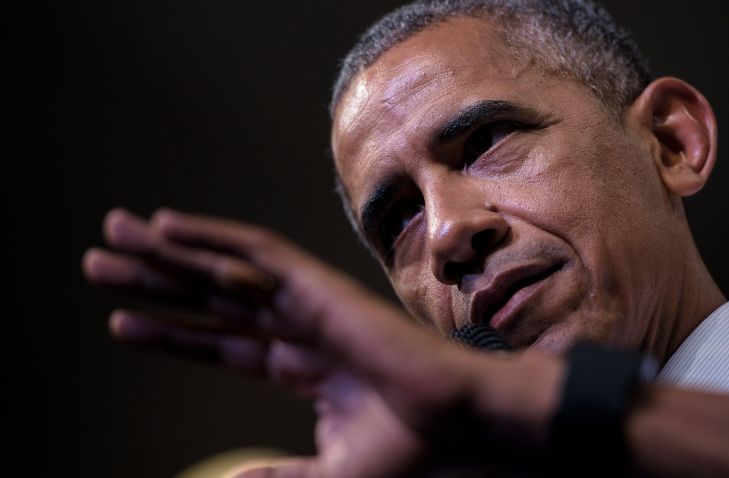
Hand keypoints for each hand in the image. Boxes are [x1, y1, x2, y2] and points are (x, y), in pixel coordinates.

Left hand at [83, 208, 563, 476]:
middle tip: (98, 266)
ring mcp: (306, 304)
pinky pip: (257, 252)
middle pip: (210, 299)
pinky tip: (165, 226)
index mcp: (300, 367)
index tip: (120, 323)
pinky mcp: (319, 285)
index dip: (171, 334)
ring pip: (225, 269)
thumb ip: (281, 474)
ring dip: (168, 253)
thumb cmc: (407, 448)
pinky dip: (212, 236)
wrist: (453, 423)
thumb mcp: (328, 471)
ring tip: (112, 236)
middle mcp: (297, 329)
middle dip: (155, 283)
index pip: (220, 344)